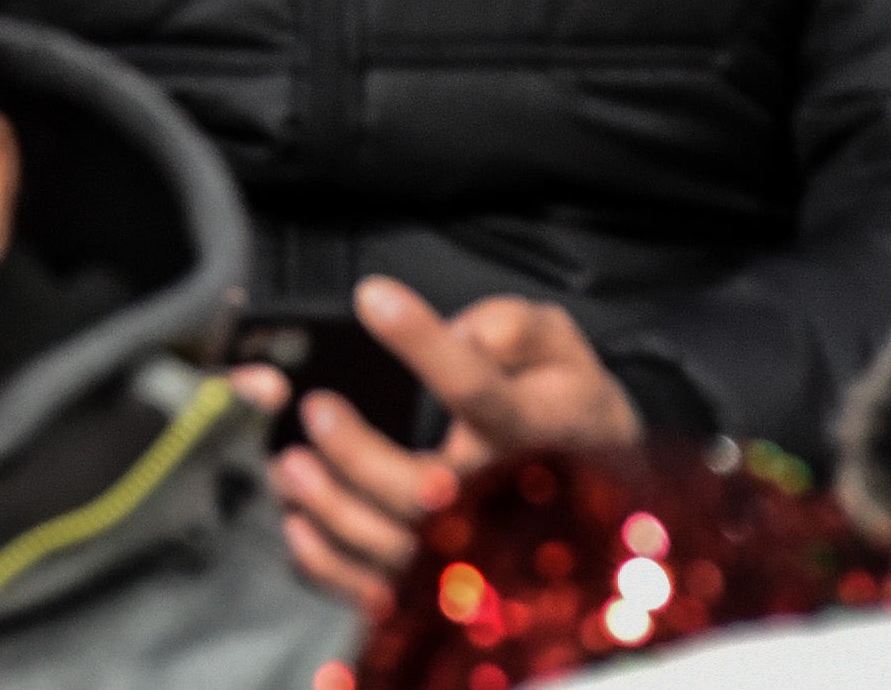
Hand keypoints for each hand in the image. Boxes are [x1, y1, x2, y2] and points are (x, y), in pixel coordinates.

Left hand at [229, 281, 643, 606]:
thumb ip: (513, 328)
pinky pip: (380, 593)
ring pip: (395, 549)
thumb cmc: (564, 406)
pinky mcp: (443, 583)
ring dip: (333, 508)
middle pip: (425, 492)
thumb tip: (461, 334)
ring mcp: (475, 552)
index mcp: (536, 429)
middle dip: (359, 453)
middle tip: (316, 409)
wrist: (601, 490)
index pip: (478, 389)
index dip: (423, 342)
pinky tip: (298, 524)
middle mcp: (505, 500)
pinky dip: (331, 565)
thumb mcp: (559, 350)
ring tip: (290, 465)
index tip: (373, 297)